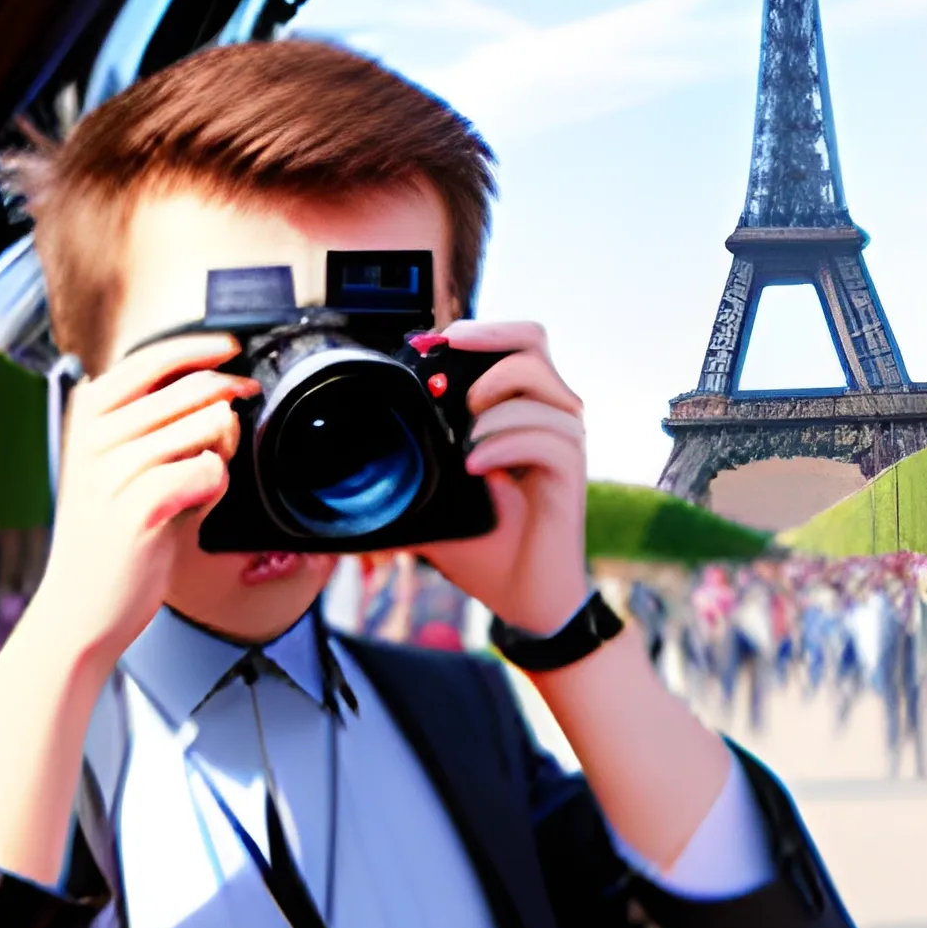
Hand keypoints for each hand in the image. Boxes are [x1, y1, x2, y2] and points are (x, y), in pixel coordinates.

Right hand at [20, 334, 253, 679]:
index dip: (201, 348)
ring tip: (199, 485)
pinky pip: (210, 470)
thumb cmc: (112, 536)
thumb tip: (223, 391)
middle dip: (229, 404)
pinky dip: (215, 487)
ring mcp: (113, 472)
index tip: (233, 349)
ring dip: (221, 452)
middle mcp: (95, 437)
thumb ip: (162, 425)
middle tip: (234, 429)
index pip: (151, 358)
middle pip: (194, 390)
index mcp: (87, 417)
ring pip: (209, 427)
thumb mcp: (125, 467)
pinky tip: (194, 509)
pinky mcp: (140, 508)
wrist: (80, 611)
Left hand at [420, 320, 587, 636]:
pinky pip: (545, 436)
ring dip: (493, 404)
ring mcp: (565, 440)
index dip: (477, 330)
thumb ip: (412, 468)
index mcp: (522, 407)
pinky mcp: (573, 471)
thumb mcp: (437, 496)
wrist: (524, 597)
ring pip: (539, 383)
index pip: (514, 340)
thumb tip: (354, 458)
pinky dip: (503, 445)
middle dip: (487, 340)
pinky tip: (477, 470)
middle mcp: (550, 414)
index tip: (431, 343)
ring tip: (464, 442)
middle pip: (533, 340)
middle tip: (448, 367)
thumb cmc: (486, 543)